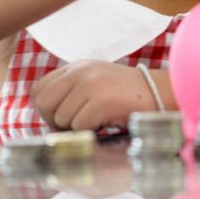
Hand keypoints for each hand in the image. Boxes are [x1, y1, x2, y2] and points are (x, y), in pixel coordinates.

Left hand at [31, 60, 156, 130]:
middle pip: (44, 104)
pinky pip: (80, 127)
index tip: (64, 116)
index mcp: (76, 67)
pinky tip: (107, 122)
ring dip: (78, 128)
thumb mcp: (95, 84)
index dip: (47, 108)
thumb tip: (46, 115)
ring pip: (61, 119)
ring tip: (99, 120)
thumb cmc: (127, 96)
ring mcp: (90, 85)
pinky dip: (92, 131)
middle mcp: (80, 72)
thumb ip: (70, 91)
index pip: (39, 89)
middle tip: (77, 124)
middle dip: (55, 121)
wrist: (160, 94)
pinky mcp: (101, 101)